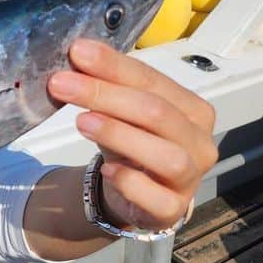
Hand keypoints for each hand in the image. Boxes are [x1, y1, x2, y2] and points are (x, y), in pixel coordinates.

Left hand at [48, 39, 217, 230]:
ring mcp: (190, 179)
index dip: (114, 66)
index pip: (153, 80)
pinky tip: (106, 169)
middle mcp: (199, 142)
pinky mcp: (173, 210)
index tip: (77, 53)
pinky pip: (157, 198)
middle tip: (63, 84)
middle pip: (157, 113)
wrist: (133, 193)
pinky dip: (130, 182)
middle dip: (106, 94)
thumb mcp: (119, 111)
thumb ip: (107, 85)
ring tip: (82, 121)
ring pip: (167, 155)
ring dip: (120, 134)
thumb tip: (78, 55)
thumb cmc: (132, 143)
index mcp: (193, 110)